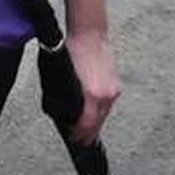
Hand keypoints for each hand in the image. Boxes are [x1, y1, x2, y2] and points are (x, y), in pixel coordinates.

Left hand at [63, 26, 118, 145]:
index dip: (80, 134)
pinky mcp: (116, 85)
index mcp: (92, 94)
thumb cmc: (72, 51)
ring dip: (96, 122)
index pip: (87, 124)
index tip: (74, 139)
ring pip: (105, 114)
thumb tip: (59, 111)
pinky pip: (107, 104)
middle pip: (99, 123)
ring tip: (86, 129)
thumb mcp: (59, 76)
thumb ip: (62, 96)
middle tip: (80, 140)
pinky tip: (93, 113)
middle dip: (89, 133)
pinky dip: (100, 111)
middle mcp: (106, 95)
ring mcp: (113, 90)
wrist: (90, 34)